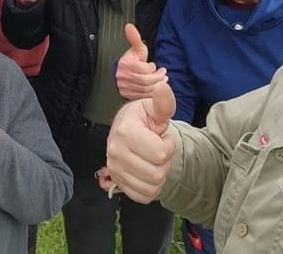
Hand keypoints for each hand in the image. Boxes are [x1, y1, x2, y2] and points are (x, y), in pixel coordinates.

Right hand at [105, 82, 176, 202]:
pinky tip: (147, 171)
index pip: (160, 154)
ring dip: (158, 174)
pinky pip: (143, 196)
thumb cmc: (143, 119)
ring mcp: (114, 168)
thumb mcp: (154, 109)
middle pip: (157, 173)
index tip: (160, 135)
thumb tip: (162, 86)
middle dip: (164, 161)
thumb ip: (163, 102)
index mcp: (125, 131)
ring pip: (151, 187)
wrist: (127, 130)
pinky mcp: (118, 182)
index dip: (168, 145)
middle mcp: (115, 151)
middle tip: (156, 148)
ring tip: (152, 159)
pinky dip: (150, 188)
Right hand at [115, 23, 167, 99]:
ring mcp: (124, 86)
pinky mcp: (127, 94)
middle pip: (146, 80)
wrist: (122, 73)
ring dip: (156, 86)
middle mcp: (123, 76)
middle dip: (157, 78)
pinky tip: (155, 89)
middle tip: (163, 75)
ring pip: (145, 89)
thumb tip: (129, 26)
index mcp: (126, 64)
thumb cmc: (132, 60)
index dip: (152, 68)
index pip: (145, 69)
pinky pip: (142, 96)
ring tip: (162, 82)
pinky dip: (151, 93)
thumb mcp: (136, 49)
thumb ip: (135, 38)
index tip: (156, 66)